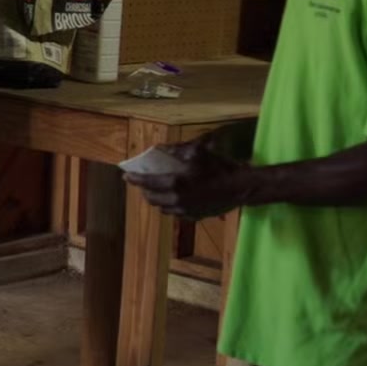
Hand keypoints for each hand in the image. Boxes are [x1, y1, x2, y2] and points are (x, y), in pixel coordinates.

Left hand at [125, 140, 247, 219]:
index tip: (126, 176)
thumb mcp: (197, 152)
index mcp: (175, 183)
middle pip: (152, 198)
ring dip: (156, 199)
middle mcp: (176, 199)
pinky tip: (174, 197)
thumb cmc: (220, 166)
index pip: (147, 182)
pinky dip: (170, 205)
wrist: (241, 187)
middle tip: (142, 182)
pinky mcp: (194, 217)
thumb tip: (160, 148)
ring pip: (162, 207)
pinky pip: (175, 212)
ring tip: (156, 190)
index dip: (134, 179)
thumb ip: (176, 150)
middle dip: (144, 190)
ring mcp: (185, 211)